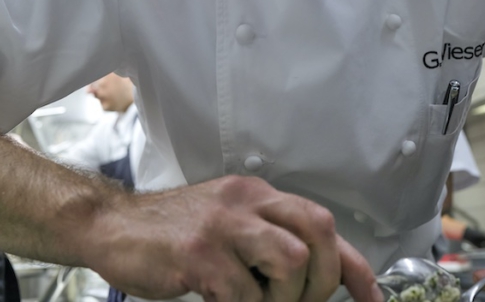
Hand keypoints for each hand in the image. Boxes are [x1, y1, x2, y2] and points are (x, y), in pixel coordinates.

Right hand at [85, 175, 381, 301]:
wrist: (112, 226)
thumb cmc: (171, 233)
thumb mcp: (227, 225)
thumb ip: (267, 242)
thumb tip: (313, 279)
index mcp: (256, 194)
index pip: (322, 222)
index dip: (354, 266)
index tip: (371, 298)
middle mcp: (245, 201)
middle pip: (318, 231)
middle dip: (323, 280)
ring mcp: (222, 225)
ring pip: (291, 262)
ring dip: (283, 299)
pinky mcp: (198, 253)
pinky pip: (245, 294)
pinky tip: (219, 301)